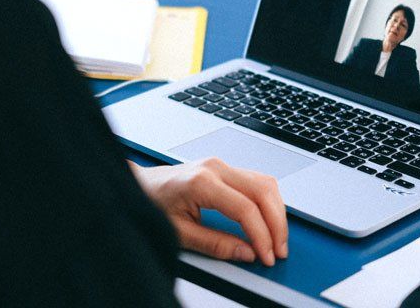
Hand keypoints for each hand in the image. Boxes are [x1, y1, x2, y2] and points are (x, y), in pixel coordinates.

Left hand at [128, 158, 287, 265]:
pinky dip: (267, 201)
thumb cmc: (153, 203)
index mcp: (202, 182)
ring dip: (276, 211)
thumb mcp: (180, 232)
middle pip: (262, 191)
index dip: (261, 235)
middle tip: (279, 250)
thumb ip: (215, 244)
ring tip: (277, 238)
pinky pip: (256, 180)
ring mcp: (220, 164)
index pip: (245, 208)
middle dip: (276, 223)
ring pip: (264, 182)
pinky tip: (268, 219)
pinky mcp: (223, 167)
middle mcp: (215, 167)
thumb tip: (246, 253)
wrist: (140, 185)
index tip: (267, 255)